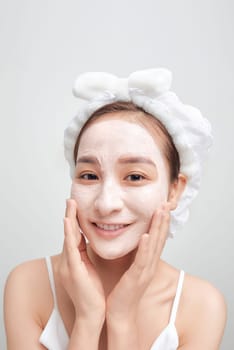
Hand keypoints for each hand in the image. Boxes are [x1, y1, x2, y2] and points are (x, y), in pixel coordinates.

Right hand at [58, 199, 105, 324]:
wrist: (91, 313)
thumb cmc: (92, 292)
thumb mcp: (88, 268)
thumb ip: (86, 255)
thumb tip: (89, 241)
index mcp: (73, 260)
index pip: (74, 235)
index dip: (74, 219)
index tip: (76, 204)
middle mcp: (68, 260)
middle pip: (69, 233)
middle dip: (70, 215)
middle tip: (71, 198)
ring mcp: (68, 265)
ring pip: (68, 237)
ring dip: (69, 219)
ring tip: (70, 204)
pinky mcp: (73, 270)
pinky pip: (71, 249)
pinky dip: (69, 234)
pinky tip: (68, 222)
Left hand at [106, 203, 169, 322]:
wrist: (120, 313)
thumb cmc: (123, 290)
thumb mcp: (132, 268)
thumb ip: (134, 255)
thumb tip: (133, 240)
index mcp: (148, 262)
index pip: (157, 238)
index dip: (161, 222)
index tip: (162, 206)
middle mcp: (150, 264)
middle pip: (160, 238)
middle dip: (163, 220)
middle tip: (166, 203)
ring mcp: (145, 271)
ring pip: (154, 246)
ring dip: (158, 228)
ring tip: (160, 212)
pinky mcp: (137, 278)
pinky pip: (142, 260)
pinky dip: (146, 247)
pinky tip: (147, 236)